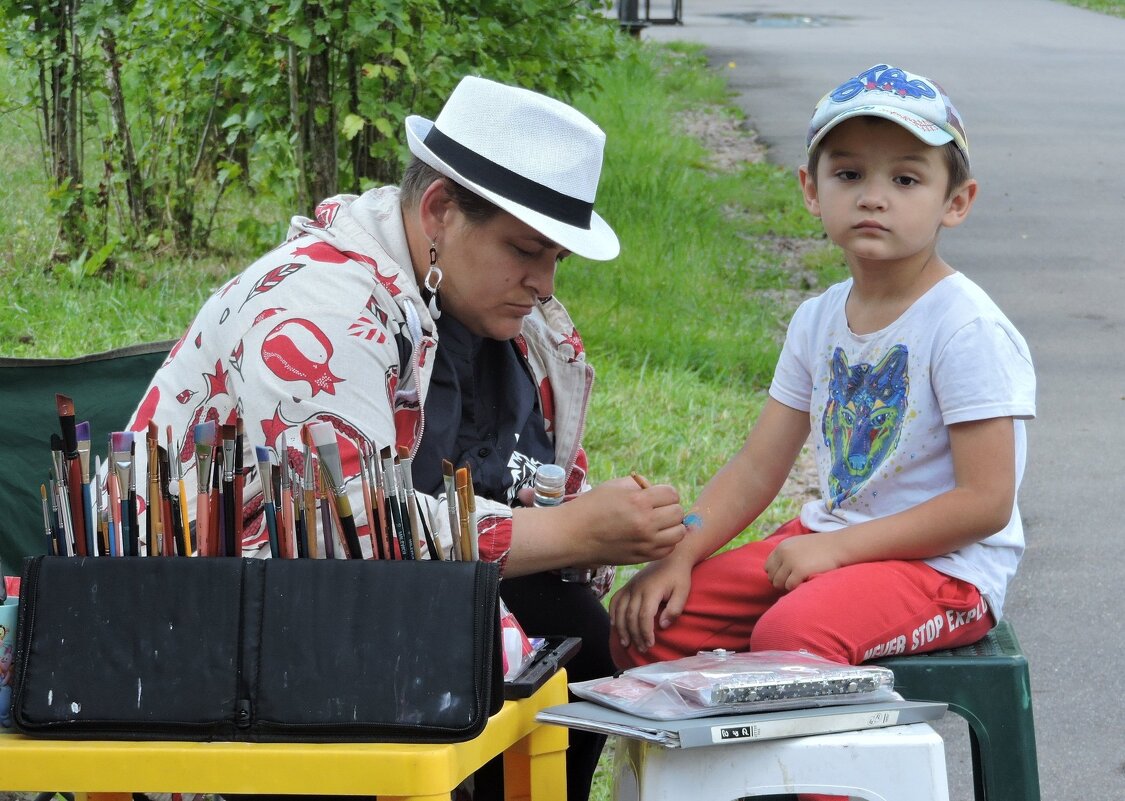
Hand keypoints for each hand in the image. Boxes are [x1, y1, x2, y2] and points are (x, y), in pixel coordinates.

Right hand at [566, 476, 686, 565]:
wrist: (573, 535)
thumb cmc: (592, 506)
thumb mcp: (615, 486)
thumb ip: (640, 485)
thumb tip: (657, 491)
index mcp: (639, 501)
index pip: (672, 494)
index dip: (665, 493)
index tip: (655, 496)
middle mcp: (646, 523)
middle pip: (678, 512)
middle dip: (669, 508)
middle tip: (656, 509)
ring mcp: (645, 543)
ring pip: (678, 532)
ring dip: (671, 526)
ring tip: (658, 523)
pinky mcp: (642, 557)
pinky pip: (668, 549)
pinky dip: (665, 542)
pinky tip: (652, 536)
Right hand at [609, 555, 693, 651]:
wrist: (671, 557)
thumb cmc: (678, 577)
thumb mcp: (683, 592)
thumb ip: (674, 609)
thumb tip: (662, 625)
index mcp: (651, 590)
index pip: (644, 616)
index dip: (645, 632)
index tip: (650, 644)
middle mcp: (637, 589)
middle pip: (631, 616)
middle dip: (635, 635)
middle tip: (641, 649)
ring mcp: (630, 586)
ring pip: (620, 610)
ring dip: (622, 629)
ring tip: (626, 643)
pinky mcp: (627, 586)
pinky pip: (615, 600)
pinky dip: (613, 614)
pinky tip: (615, 625)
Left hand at [763, 530, 846, 590]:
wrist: (839, 546)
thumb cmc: (821, 548)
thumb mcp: (799, 545)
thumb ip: (786, 555)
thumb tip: (774, 573)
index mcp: (782, 546)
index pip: (768, 566)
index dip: (777, 574)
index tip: (787, 577)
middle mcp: (783, 553)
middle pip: (772, 576)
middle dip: (781, 581)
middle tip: (795, 581)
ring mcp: (791, 562)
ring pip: (778, 583)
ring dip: (788, 586)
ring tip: (800, 582)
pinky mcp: (800, 571)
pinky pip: (789, 586)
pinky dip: (795, 588)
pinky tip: (805, 583)